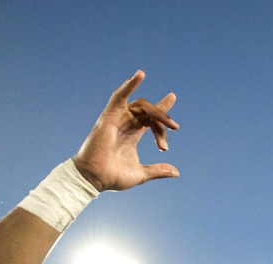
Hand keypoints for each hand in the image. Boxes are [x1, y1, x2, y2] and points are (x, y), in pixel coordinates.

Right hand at [72, 71, 179, 191]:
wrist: (95, 178)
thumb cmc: (113, 176)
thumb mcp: (141, 173)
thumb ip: (158, 170)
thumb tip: (176, 172)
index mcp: (132, 134)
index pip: (149, 117)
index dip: (161, 108)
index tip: (171, 97)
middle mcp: (126, 124)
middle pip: (150, 113)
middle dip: (164, 120)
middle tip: (175, 128)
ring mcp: (118, 119)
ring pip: (142, 106)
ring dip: (158, 112)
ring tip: (170, 125)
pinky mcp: (110, 117)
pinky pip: (119, 97)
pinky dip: (129, 85)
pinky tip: (140, 75)